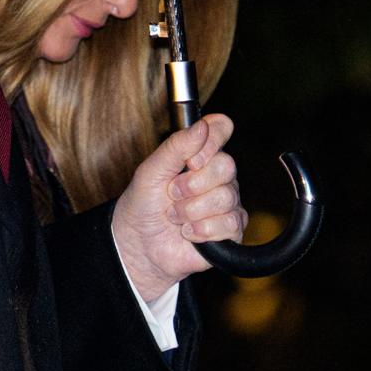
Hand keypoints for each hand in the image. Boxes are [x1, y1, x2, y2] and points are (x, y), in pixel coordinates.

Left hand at [111, 114, 245, 301]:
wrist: (140, 245)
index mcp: (199, 153)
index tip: (191, 160)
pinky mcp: (231, 229)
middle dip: (192, 184)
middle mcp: (217, 174)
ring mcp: (227, 201)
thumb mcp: (151, 170)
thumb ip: (176, 146)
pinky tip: (189, 232)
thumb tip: (202, 126)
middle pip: (226, 165)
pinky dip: (202, 230)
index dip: (211, 141)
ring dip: (191, 210)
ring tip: (175, 216)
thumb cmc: (144, 204)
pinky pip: (230, 223)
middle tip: (173, 194)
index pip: (221, 128)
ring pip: (226, 197)